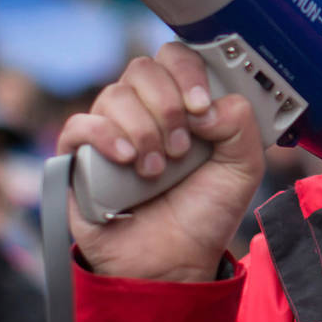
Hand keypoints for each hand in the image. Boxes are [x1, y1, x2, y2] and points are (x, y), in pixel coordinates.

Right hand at [56, 43, 263, 282]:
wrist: (173, 263)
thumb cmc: (203, 215)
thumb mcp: (242, 168)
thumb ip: (240, 124)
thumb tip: (206, 103)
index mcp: (180, 105)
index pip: (175, 58)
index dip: (188, 73)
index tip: (202, 107)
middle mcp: (143, 111)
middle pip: (143, 70)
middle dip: (167, 105)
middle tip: (181, 148)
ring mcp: (109, 132)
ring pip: (114, 95)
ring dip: (143, 130)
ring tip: (157, 170)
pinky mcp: (79, 158)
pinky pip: (79, 126)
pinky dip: (104, 136)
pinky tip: (127, 161)